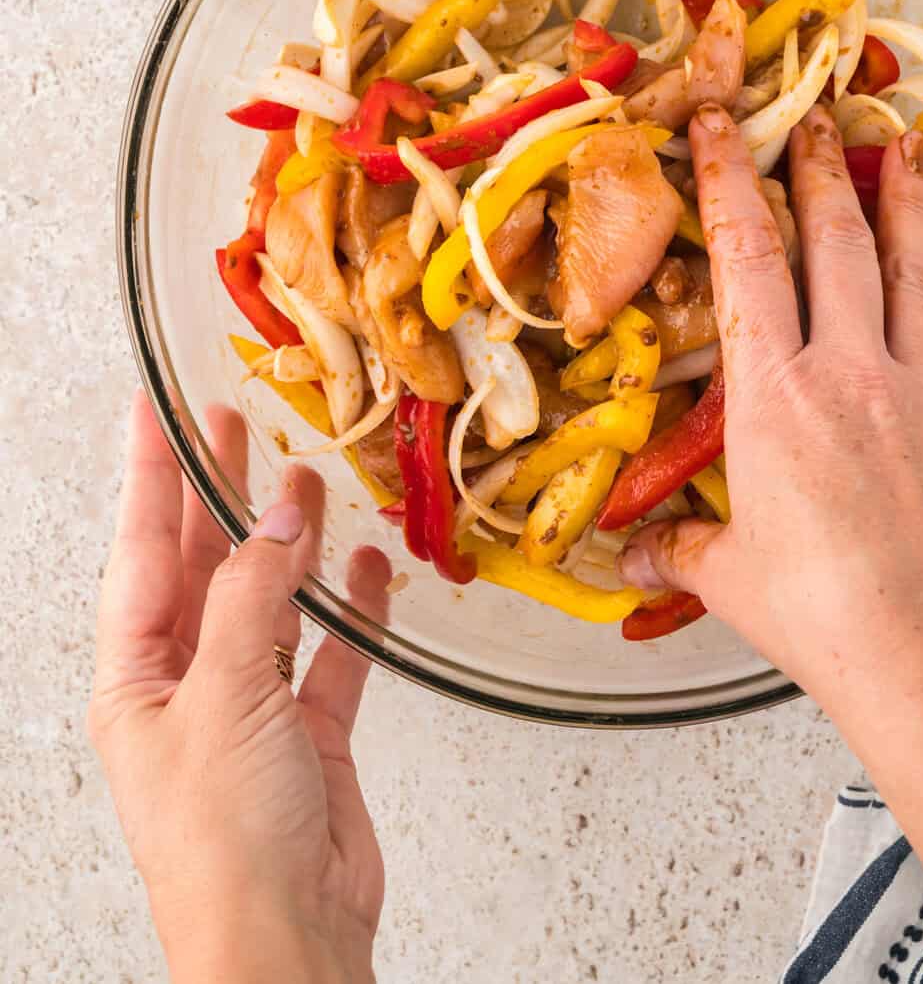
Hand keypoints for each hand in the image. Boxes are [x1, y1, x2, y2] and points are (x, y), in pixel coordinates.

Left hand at [89, 393, 389, 983]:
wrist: (285, 940)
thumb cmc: (222, 845)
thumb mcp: (222, 698)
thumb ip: (252, 599)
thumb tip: (277, 519)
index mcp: (136, 681)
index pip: (137, 553)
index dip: (148, 477)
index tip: (152, 411)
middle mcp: (187, 689)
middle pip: (201, 567)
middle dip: (215, 494)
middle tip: (230, 423)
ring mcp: (250, 711)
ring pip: (269, 603)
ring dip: (289, 544)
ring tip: (305, 479)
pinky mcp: (309, 737)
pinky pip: (331, 655)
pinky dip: (351, 611)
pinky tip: (367, 569)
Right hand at [619, 101, 922, 739]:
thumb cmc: (819, 612)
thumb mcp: (729, 574)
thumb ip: (677, 549)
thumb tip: (628, 556)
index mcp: (775, 394)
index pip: (747, 260)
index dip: (729, 183)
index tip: (718, 126)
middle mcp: (849, 373)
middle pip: (835, 243)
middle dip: (819, 170)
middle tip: (816, 117)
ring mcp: (916, 392)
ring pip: (909, 273)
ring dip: (903, 206)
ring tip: (902, 152)